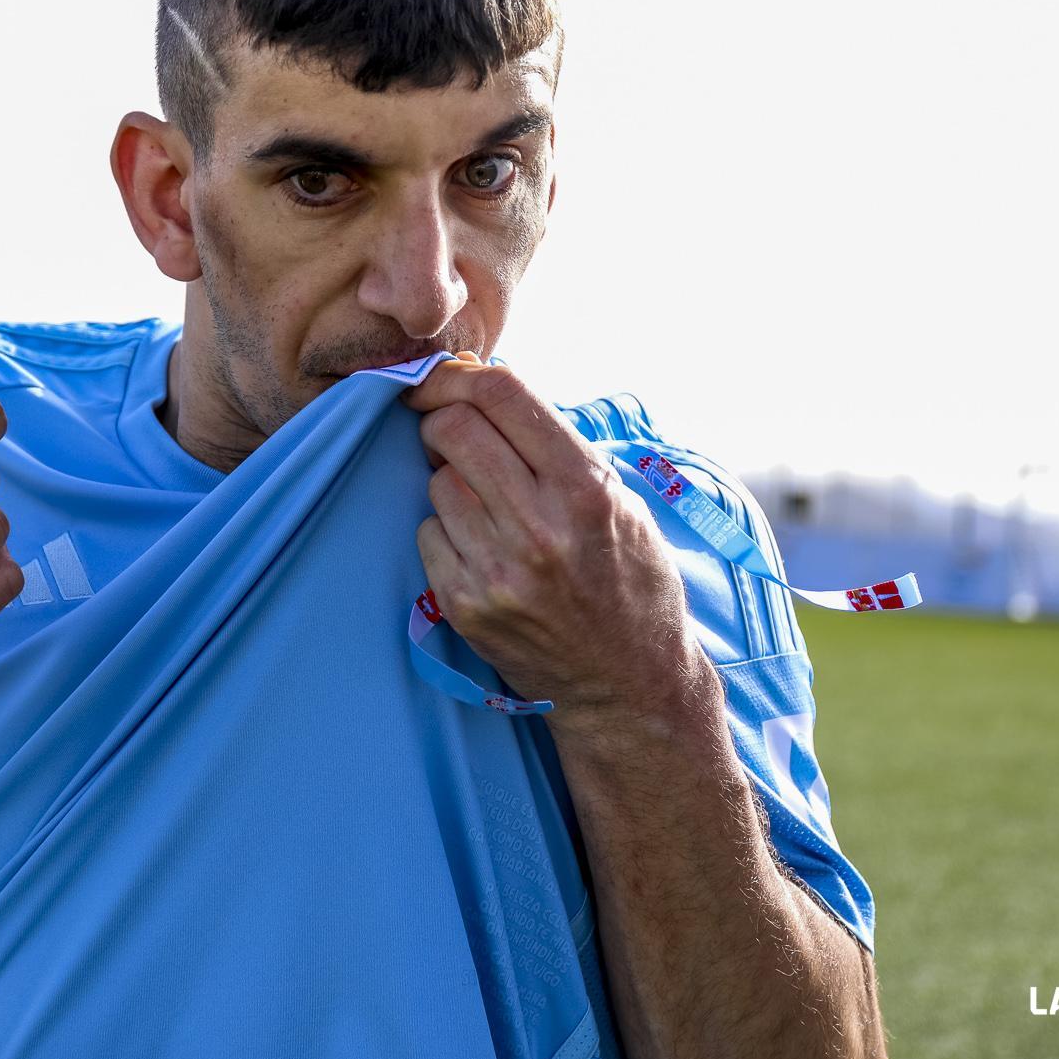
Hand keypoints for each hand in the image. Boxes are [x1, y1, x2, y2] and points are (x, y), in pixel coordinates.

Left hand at [402, 358, 697, 723]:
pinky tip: (481, 549)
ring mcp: (498, 571)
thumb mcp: (619, 501)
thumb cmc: (630, 581)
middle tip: (452, 435)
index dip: (460, 375)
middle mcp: (540, 528)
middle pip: (454, 429)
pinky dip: (446, 530)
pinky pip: (428, 533)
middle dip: (443, 420)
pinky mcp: (466, 606)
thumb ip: (557, 444)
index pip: (503, 395)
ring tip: (488, 507)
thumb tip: (483, 380)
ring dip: (452, 481)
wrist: (629, 683)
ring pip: (437, 482)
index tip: (443, 379)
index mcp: (586, 490)